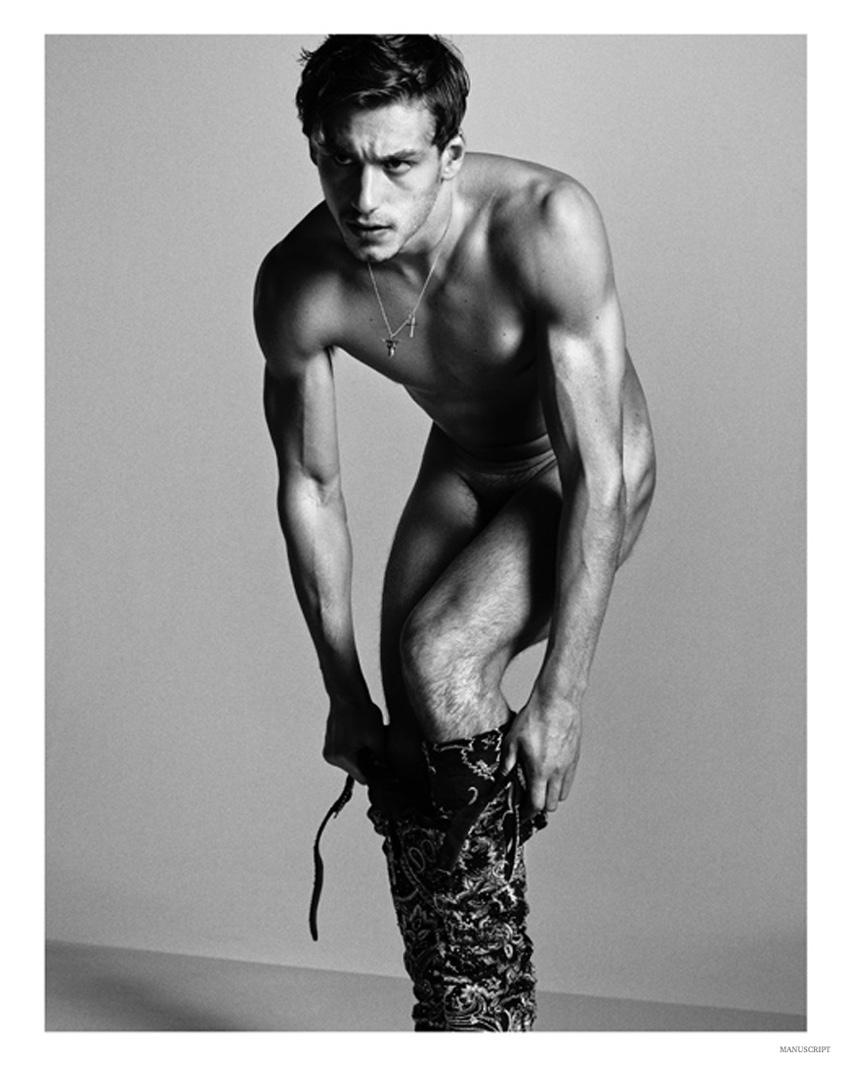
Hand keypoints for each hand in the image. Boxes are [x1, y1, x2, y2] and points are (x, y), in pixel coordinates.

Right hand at [322, 698, 386, 783]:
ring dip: (360, 754)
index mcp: (343, 757)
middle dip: (366, 761)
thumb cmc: (361, 711)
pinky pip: (344, 753)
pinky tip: (358, 734)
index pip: (362, 779)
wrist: (347, 693)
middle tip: (374, 745)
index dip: (374, 773)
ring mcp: (328, 750)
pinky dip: (352, 748)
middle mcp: (332, 757)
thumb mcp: (377, 737)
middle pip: (355, 771)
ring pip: (350, 762)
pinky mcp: (329, 744)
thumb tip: (385, 770)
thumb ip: (381, 758)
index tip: (381, 764)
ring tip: (365, 737)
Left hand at [502, 693, 581, 814]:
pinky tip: (550, 772)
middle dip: (540, 806)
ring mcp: (568, 765)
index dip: (528, 812)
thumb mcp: (512, 740)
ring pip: (563, 793)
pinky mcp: (575, 757)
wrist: (557, 701)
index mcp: (540, 771)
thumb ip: (507, 763)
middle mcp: (557, 772)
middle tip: (529, 800)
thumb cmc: (534, 718)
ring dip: (552, 795)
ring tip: (540, 786)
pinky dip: (561, 782)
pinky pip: (570, 779)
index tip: (522, 813)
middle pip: (552, 804)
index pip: (536, 804)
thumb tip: (501, 779)